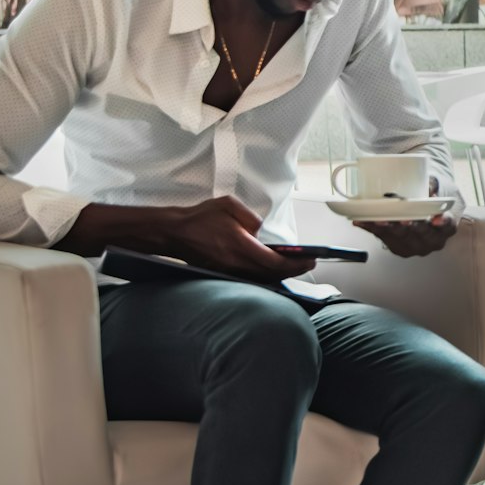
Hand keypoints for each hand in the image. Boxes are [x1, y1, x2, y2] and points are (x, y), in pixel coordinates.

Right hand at [165, 195, 317, 281]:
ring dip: (281, 275)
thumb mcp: (229, 205)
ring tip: (297, 266)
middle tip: (309, 264)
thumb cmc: (200, 217)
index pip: (273, 261)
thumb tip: (262, 230)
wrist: (174, 233)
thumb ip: (250, 217)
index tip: (310, 260)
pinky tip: (275, 270)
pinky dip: (266, 276)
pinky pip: (250, 279)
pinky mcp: (223, 273)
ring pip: (262, 279)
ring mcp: (228, 270)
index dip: (295, 264)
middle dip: (294, 271)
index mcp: (238, 245)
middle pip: (271, 274)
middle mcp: (234, 262)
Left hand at [361, 177, 458, 257]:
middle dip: (410, 226)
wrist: (425, 210)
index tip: (436, 218)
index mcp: (447, 227)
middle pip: (421, 234)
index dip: (443, 222)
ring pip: (400, 238)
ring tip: (378, 219)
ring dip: (388, 228)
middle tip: (402, 219)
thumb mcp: (437, 188)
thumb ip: (433, 185)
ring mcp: (415, 246)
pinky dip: (373, 228)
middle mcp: (432, 241)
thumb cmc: (432, 199)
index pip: (447, 226)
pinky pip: (383, 238)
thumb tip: (427, 185)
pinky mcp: (398, 247)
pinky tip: (362, 221)